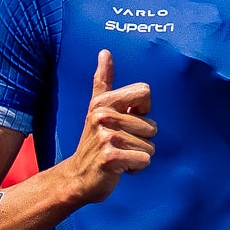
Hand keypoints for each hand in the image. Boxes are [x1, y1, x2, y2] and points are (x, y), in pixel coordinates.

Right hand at [66, 49, 154, 202]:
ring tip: (118, 156)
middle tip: (119, 145)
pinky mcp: (110, 158)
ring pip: (150, 146)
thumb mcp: (97, 109)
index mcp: (103, 102)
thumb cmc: (94, 142)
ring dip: (137, 156)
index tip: (126, 121)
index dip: (142, 112)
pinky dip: (135, 168)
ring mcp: (105, 137)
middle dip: (141, 141)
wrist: (78, 177)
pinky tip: (118, 168)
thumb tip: (105, 52)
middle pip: (151, 126)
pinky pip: (144, 160)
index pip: (145, 93)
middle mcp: (102, 116)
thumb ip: (102, 81)